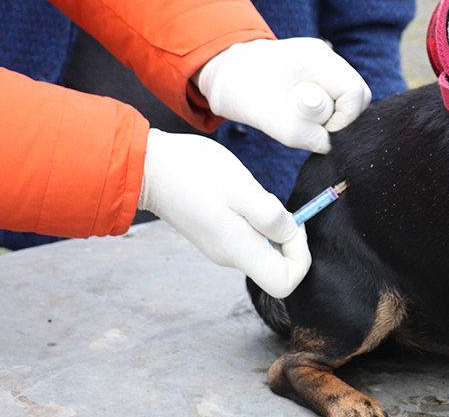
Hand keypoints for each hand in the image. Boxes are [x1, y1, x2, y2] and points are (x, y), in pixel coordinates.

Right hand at [138, 129, 309, 298]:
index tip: (296, 224)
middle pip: (278, 268)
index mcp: (238, 249)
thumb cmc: (193, 171)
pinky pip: (251, 238)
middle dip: (291, 240)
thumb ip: (269, 214)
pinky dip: (260, 222)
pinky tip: (246, 197)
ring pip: (265, 251)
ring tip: (257, 197)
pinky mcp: (217, 235)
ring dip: (274, 227)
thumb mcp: (240, 187)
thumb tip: (291, 233)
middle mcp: (230, 256)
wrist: (148, 166)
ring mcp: (222, 247)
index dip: (301, 256)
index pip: (285, 282)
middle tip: (279, 206)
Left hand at [196, 37, 371, 153]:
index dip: (345, 119)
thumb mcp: (273, 121)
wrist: (224, 72)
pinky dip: (326, 108)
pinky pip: (337, 94)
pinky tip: (303, 111)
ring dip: (332, 114)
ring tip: (303, 118)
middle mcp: (326, 55)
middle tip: (312, 127)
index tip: (322, 132)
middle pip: (358, 93)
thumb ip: (307, 136)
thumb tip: (333, 146)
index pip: (355, 92)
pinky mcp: (321, 70)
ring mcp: (325, 60)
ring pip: (349, 95)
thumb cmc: (243, 92)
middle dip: (341, 117)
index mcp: (315, 59)